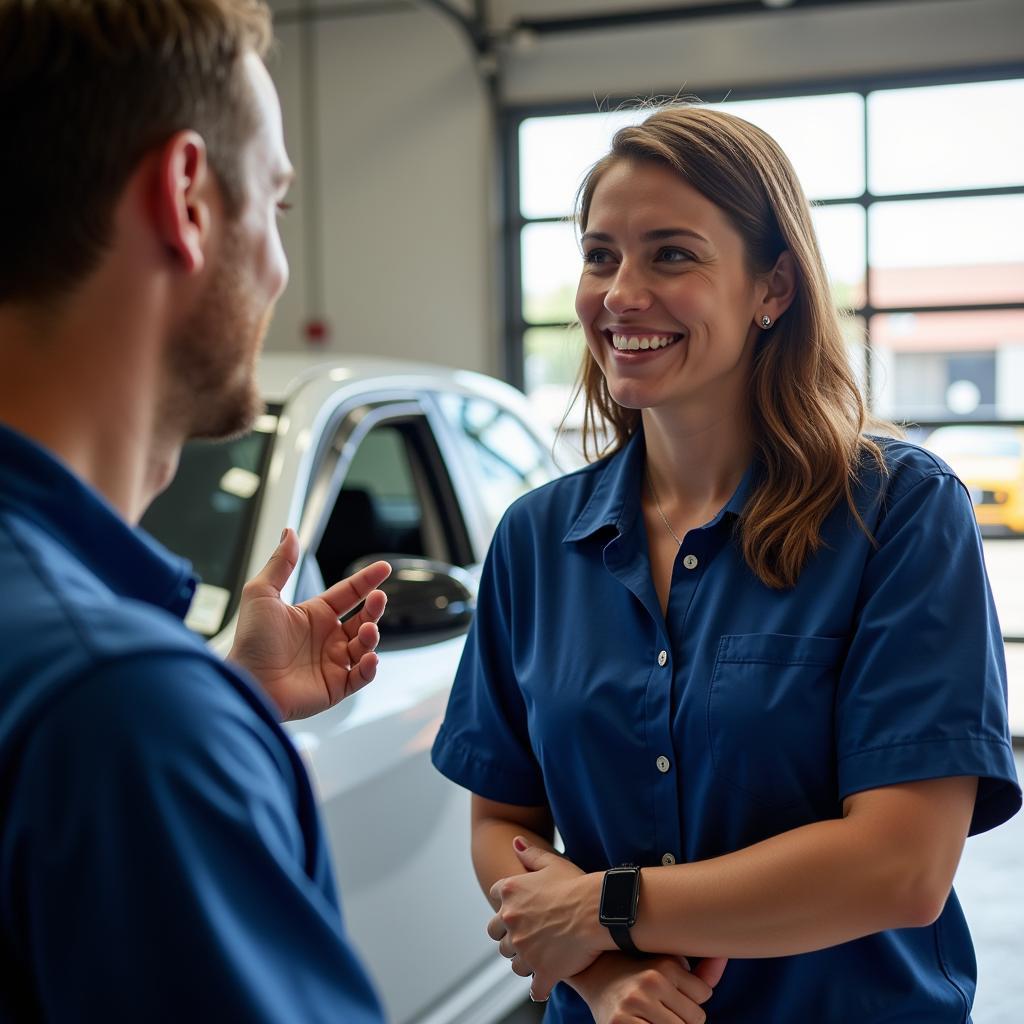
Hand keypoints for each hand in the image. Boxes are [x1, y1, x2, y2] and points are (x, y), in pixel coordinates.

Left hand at [228, 528, 390, 720]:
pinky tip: (369, 658)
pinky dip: (370, 668)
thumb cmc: (250, 641)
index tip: (383, 568)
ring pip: (365, 646)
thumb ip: (281, 563)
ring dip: (371, 636)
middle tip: (378, 598)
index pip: (348, 594)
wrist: (246, 682)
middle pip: (362, 618)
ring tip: (366, 630)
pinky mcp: (334, 687)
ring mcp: (332, 663)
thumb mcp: (261, 593)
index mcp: (313, 616)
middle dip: (374, 608)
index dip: (366, 580)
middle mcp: (326, 638)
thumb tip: (289, 532)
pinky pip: (361, 676)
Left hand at [487, 838, 599, 999]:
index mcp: (511, 892)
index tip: (517, 906)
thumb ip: (530, 853)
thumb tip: (515, 842)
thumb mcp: (552, 862)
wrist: (598, 910)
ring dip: (522, 959)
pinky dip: (539, 987)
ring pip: (512, 960)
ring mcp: (524, 948)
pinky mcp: (541, 971)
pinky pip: (534, 987)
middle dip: (506, 934)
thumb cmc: (577, 884)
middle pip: (495, 932)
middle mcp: (511, 920)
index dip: (506, 902)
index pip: (495, 896)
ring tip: (537, 956)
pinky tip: (545, 984)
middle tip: (523, 935)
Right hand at [570, 953, 726, 1023]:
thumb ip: (700, 972)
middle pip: (696, 1019)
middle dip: (684, 1017)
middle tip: (662, 1007)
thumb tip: (724, 956)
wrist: (594, 977)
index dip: (691, 997)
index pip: (705, 994)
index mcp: (664, 965)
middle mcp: (650, 982)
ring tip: (652, 1016)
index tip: (673, 991)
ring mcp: (634, 1005)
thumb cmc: (640, 972)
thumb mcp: (667, 966)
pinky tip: (643, 1021)